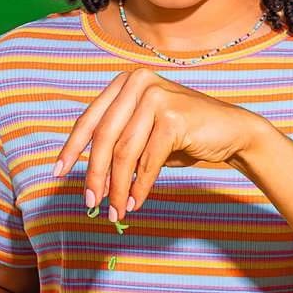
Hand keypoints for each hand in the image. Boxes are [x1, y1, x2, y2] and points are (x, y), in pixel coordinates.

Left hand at [53, 68, 263, 219]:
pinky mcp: (173, 118)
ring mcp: (156, 97)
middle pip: (105, 137)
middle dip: (95, 174)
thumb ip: (119, 145)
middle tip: (90, 202)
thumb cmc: (187, 135)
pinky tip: (136, 202)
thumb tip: (92, 180)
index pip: (91, 119)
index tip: (59, 173)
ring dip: (118, 187)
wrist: (233, 131)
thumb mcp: (146, 135)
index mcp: (126, 82)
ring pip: (125, 153)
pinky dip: (139, 187)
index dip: (73, 148)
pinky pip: (148, 161)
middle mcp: (139, 83)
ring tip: (116, 210)